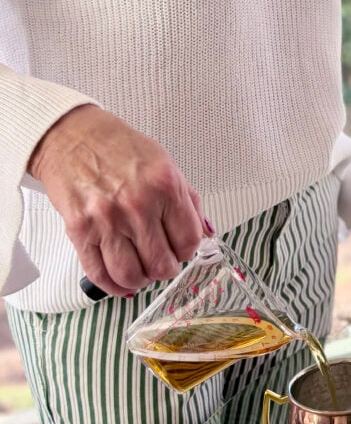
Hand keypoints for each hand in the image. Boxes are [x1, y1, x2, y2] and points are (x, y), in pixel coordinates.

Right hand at [29, 104, 205, 297]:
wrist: (73, 137)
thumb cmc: (117, 148)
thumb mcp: (164, 163)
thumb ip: (186, 200)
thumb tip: (205, 232)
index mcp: (164, 185)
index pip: (189, 239)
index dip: (188, 251)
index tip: (182, 250)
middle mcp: (137, 204)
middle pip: (161, 264)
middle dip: (165, 269)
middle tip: (162, 263)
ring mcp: (107, 220)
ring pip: (131, 275)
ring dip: (140, 280)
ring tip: (142, 272)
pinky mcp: (80, 231)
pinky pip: (99, 273)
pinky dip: (113, 286)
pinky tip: (120, 282)